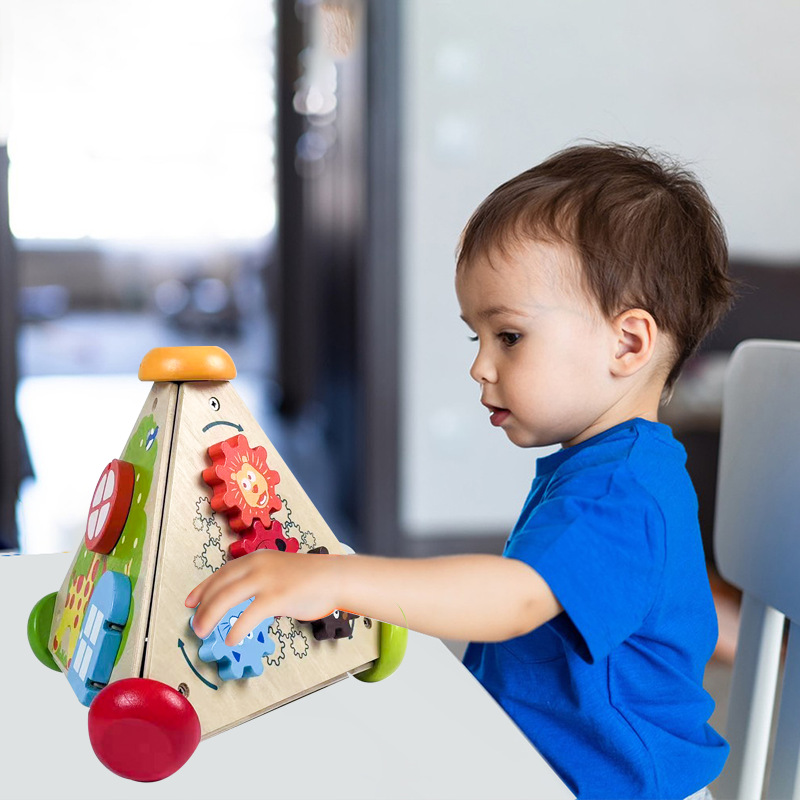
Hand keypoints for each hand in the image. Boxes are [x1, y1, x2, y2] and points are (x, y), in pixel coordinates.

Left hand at [185, 550, 339, 645]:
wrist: (333, 577)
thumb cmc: (308, 577)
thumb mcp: (277, 570)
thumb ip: (257, 581)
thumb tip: (238, 602)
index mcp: (256, 558)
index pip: (221, 573)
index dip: (202, 588)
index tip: (190, 602)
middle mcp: (257, 566)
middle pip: (219, 586)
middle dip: (202, 607)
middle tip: (195, 625)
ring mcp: (266, 580)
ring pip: (227, 599)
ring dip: (210, 617)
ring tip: (203, 632)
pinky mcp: (277, 597)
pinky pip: (249, 615)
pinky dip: (237, 629)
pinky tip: (231, 639)